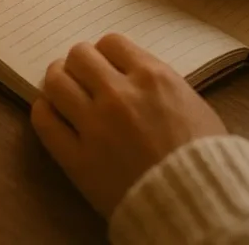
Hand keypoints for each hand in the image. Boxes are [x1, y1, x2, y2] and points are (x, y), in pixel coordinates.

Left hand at [31, 33, 225, 217]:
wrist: (197, 206)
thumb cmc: (205, 157)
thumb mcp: (192, 104)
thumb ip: (159, 83)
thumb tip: (135, 74)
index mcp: (151, 76)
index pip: (111, 43)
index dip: (106, 52)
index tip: (105, 62)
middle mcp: (119, 93)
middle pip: (80, 55)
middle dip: (79, 62)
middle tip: (80, 74)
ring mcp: (95, 125)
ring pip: (57, 81)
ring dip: (57, 80)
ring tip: (61, 87)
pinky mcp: (77, 160)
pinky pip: (45, 122)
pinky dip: (44, 111)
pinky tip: (50, 112)